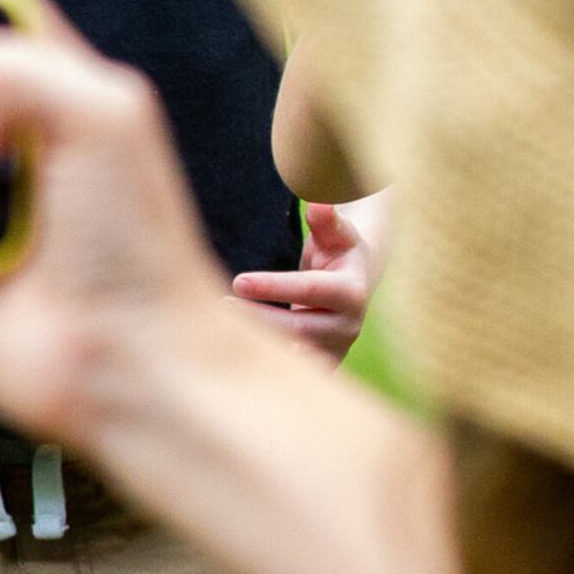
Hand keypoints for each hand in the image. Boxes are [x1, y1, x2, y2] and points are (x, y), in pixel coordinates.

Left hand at [231, 201, 376, 364]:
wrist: (355, 288)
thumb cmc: (339, 252)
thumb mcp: (337, 234)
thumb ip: (327, 220)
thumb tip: (318, 202)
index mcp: (351, 292)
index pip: (308, 290)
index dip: (273, 286)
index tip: (238, 281)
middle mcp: (347, 326)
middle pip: (296, 328)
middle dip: (257, 319)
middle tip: (217, 307)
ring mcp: (335, 350)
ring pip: (292, 355)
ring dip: (258, 345)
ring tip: (219, 332)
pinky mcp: (323, 365)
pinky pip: (292, 370)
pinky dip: (264, 366)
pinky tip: (232, 357)